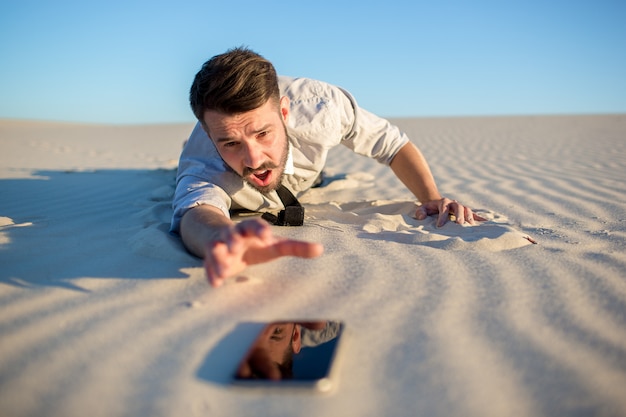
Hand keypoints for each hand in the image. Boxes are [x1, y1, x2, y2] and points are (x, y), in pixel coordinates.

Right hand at [204, 218, 323, 286]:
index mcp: (252, 229)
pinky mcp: (210, 258)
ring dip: (219, 258)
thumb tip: (320, 249)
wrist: (222, 237)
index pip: (255, 225)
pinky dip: (211, 272)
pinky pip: (208, 263)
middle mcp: (234, 235)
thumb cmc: (255, 243)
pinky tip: (216, 283)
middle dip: (233, 239)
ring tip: (225, 271)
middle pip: (232, 233)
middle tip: (236, 247)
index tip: (267, 237)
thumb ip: (296, 248)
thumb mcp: (274, 245)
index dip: (261, 229)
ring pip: (216, 248)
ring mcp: (220, 246)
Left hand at [415, 197, 485, 226]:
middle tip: (459, 224)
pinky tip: (485, 223)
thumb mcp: (422, 208)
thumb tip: (422, 217)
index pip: (443, 208)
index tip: (440, 226)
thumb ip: (420, 212)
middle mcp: (453, 203)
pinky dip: (479, 218)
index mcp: (443, 202)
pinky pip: (473, 214)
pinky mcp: (465, 212)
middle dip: (459, 215)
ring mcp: (460, 207)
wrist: (436, 204)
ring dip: (469, 216)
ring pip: (467, 209)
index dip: (442, 217)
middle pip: (458, 207)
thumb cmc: (429, 208)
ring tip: (471, 225)